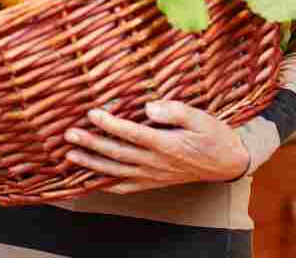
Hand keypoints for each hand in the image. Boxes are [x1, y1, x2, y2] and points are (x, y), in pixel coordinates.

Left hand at [64, 101, 249, 193]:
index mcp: (166, 144)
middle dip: (91, 144)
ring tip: (70, 155)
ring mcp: (152, 175)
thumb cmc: (212, 135)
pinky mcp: (152, 182)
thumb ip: (175, 111)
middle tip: (69, 134)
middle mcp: (155, 162)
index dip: (110, 124)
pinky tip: (89, 179)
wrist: (226, 162)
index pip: (132, 134)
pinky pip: (125, 186)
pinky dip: (106, 184)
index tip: (91, 113)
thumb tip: (149, 108)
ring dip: (91, 164)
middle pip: (117, 154)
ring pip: (116, 171)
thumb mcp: (200, 117)